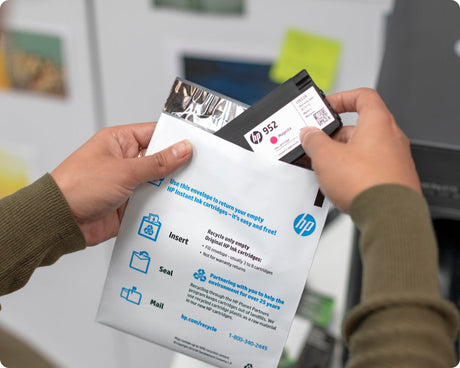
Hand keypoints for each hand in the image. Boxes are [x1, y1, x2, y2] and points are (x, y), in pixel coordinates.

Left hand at [51, 122, 191, 245]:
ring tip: (195, 190)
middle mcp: (125, 161)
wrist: (60, 221)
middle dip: (178, 166)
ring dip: (171, 188)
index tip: (197, 144)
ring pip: (158, 183)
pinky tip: (178, 207)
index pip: (155, 134)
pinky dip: (163, 206)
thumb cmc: (79, 187)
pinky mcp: (129, 204)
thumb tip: (182, 149)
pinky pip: (152, 203)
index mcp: (120, 142)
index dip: (176, 138)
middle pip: (160, 160)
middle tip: (201, 170)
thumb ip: (157, 163)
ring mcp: (127, 183)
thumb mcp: (124, 171)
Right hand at [300, 88, 420, 212]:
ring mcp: (394, 160)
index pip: (363, 96)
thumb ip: (314, 140)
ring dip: (341, 156)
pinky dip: (352, 171)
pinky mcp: (393, 179)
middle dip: (334, 136)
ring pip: (362, 150)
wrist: (389, 216)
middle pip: (358, 127)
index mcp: (378, 123)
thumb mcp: (326, 157)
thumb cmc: (367, 183)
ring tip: (323, 169)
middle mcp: (390, 138)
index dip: (342, 98)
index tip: (327, 107)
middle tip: (316, 144)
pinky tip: (337, 184)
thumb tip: (309, 134)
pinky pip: (369, 168)